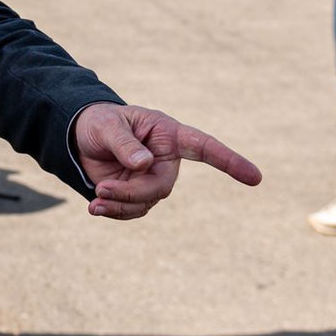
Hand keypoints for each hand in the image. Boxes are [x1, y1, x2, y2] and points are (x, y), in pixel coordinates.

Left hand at [74, 103, 260, 219]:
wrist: (80, 138)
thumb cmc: (99, 123)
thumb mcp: (107, 126)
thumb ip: (124, 144)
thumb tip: (145, 165)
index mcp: (167, 134)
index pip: (203, 147)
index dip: (229, 161)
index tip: (255, 177)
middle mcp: (165, 159)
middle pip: (163, 186)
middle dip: (133, 192)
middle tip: (102, 190)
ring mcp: (152, 179)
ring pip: (147, 202)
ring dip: (120, 204)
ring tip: (95, 200)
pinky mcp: (138, 194)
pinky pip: (134, 211)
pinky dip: (115, 212)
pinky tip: (95, 207)